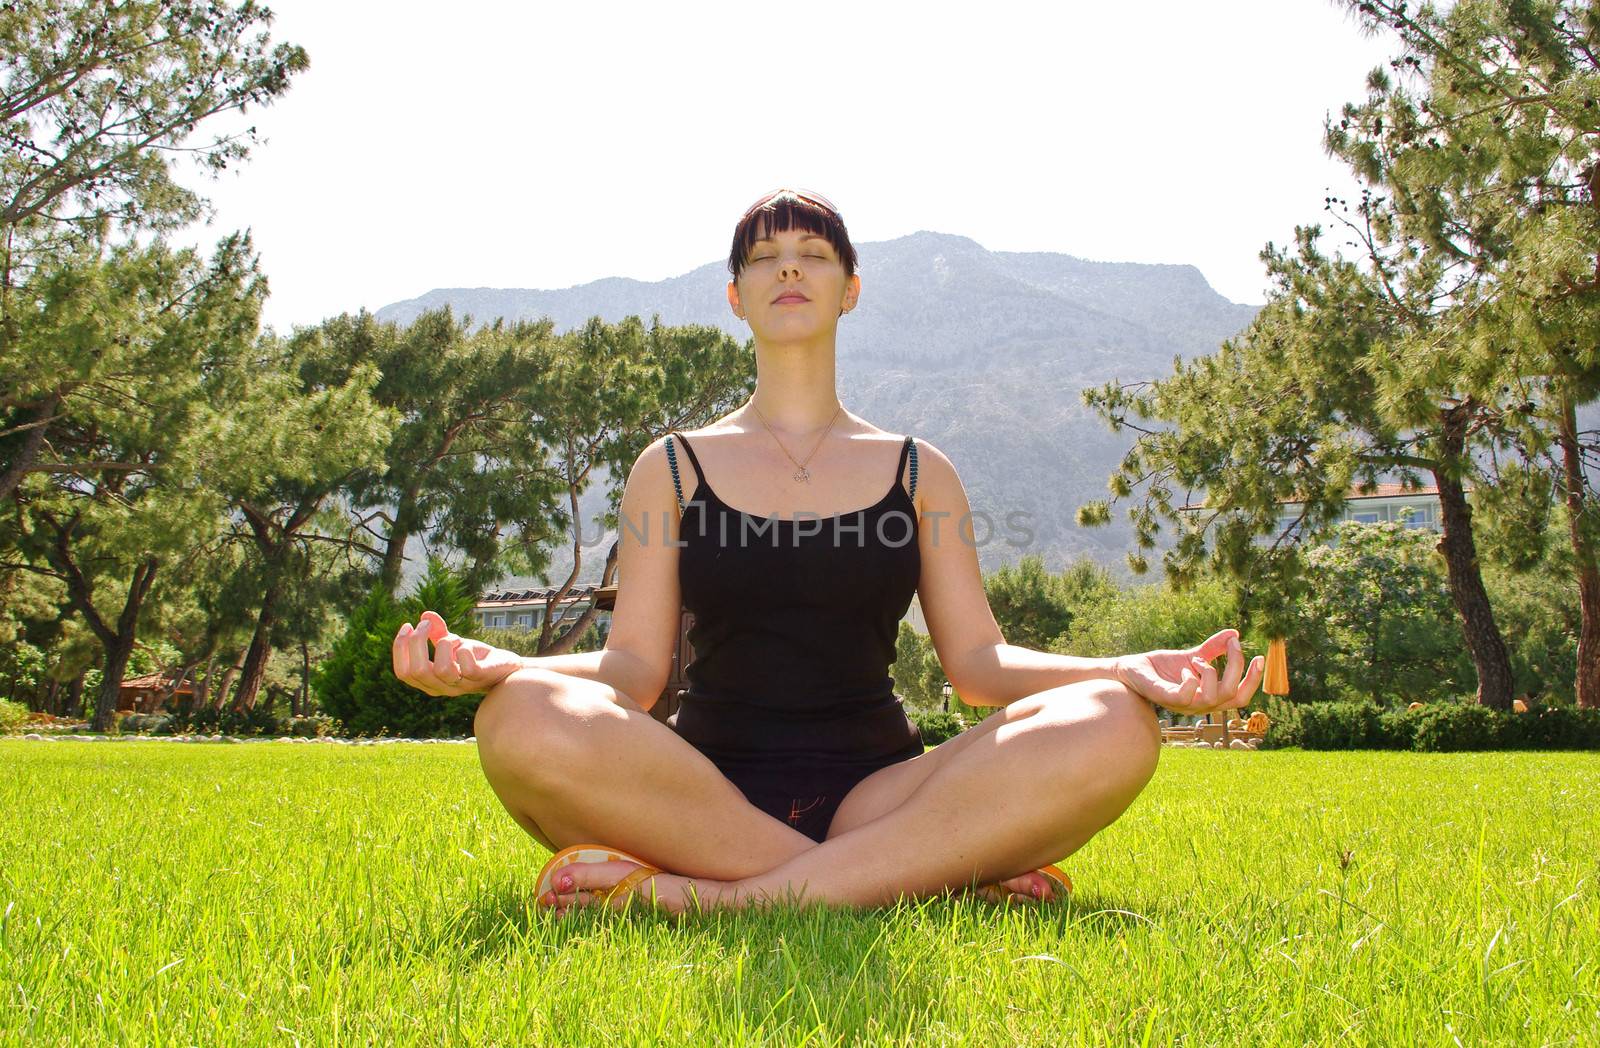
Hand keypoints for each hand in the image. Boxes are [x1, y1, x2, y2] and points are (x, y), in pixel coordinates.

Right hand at [391, 610, 522, 695]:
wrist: (505, 668)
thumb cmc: (475, 658)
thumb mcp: (454, 644)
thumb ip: (438, 633)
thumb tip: (425, 615)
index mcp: (430, 682)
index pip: (404, 673)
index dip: (401, 648)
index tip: (408, 625)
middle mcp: (443, 687)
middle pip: (417, 671)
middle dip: (417, 642)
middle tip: (426, 625)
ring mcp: (462, 685)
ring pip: (441, 669)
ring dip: (444, 645)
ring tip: (453, 637)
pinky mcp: (481, 678)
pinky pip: (468, 668)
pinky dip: (464, 650)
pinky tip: (467, 646)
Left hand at [1112, 628, 1263, 715]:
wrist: (1130, 669)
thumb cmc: (1160, 667)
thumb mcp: (1190, 655)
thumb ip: (1212, 648)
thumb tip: (1234, 633)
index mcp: (1208, 696)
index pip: (1240, 696)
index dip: (1253, 680)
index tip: (1259, 656)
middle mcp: (1198, 704)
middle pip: (1232, 697)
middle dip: (1238, 670)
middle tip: (1234, 647)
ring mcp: (1182, 704)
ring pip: (1212, 700)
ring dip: (1211, 673)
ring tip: (1198, 658)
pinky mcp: (1164, 697)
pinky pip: (1184, 697)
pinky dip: (1190, 681)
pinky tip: (1186, 667)